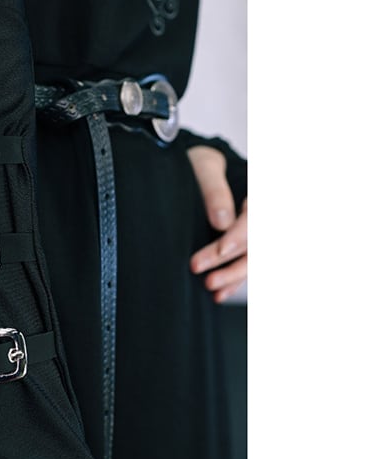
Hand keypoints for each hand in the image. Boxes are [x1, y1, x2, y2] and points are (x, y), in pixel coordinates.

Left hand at [187, 145, 247, 302]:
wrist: (196, 170)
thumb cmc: (199, 164)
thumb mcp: (203, 166)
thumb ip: (213, 190)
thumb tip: (222, 222)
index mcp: (258, 191)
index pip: (257, 218)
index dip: (241, 236)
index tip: (221, 249)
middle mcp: (262, 213)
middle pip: (258, 243)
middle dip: (233, 262)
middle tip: (201, 271)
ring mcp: (256, 230)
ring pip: (255, 259)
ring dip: (234, 276)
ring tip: (209, 287)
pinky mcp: (245, 245)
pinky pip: (247, 265)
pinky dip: (234, 281)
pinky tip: (219, 294)